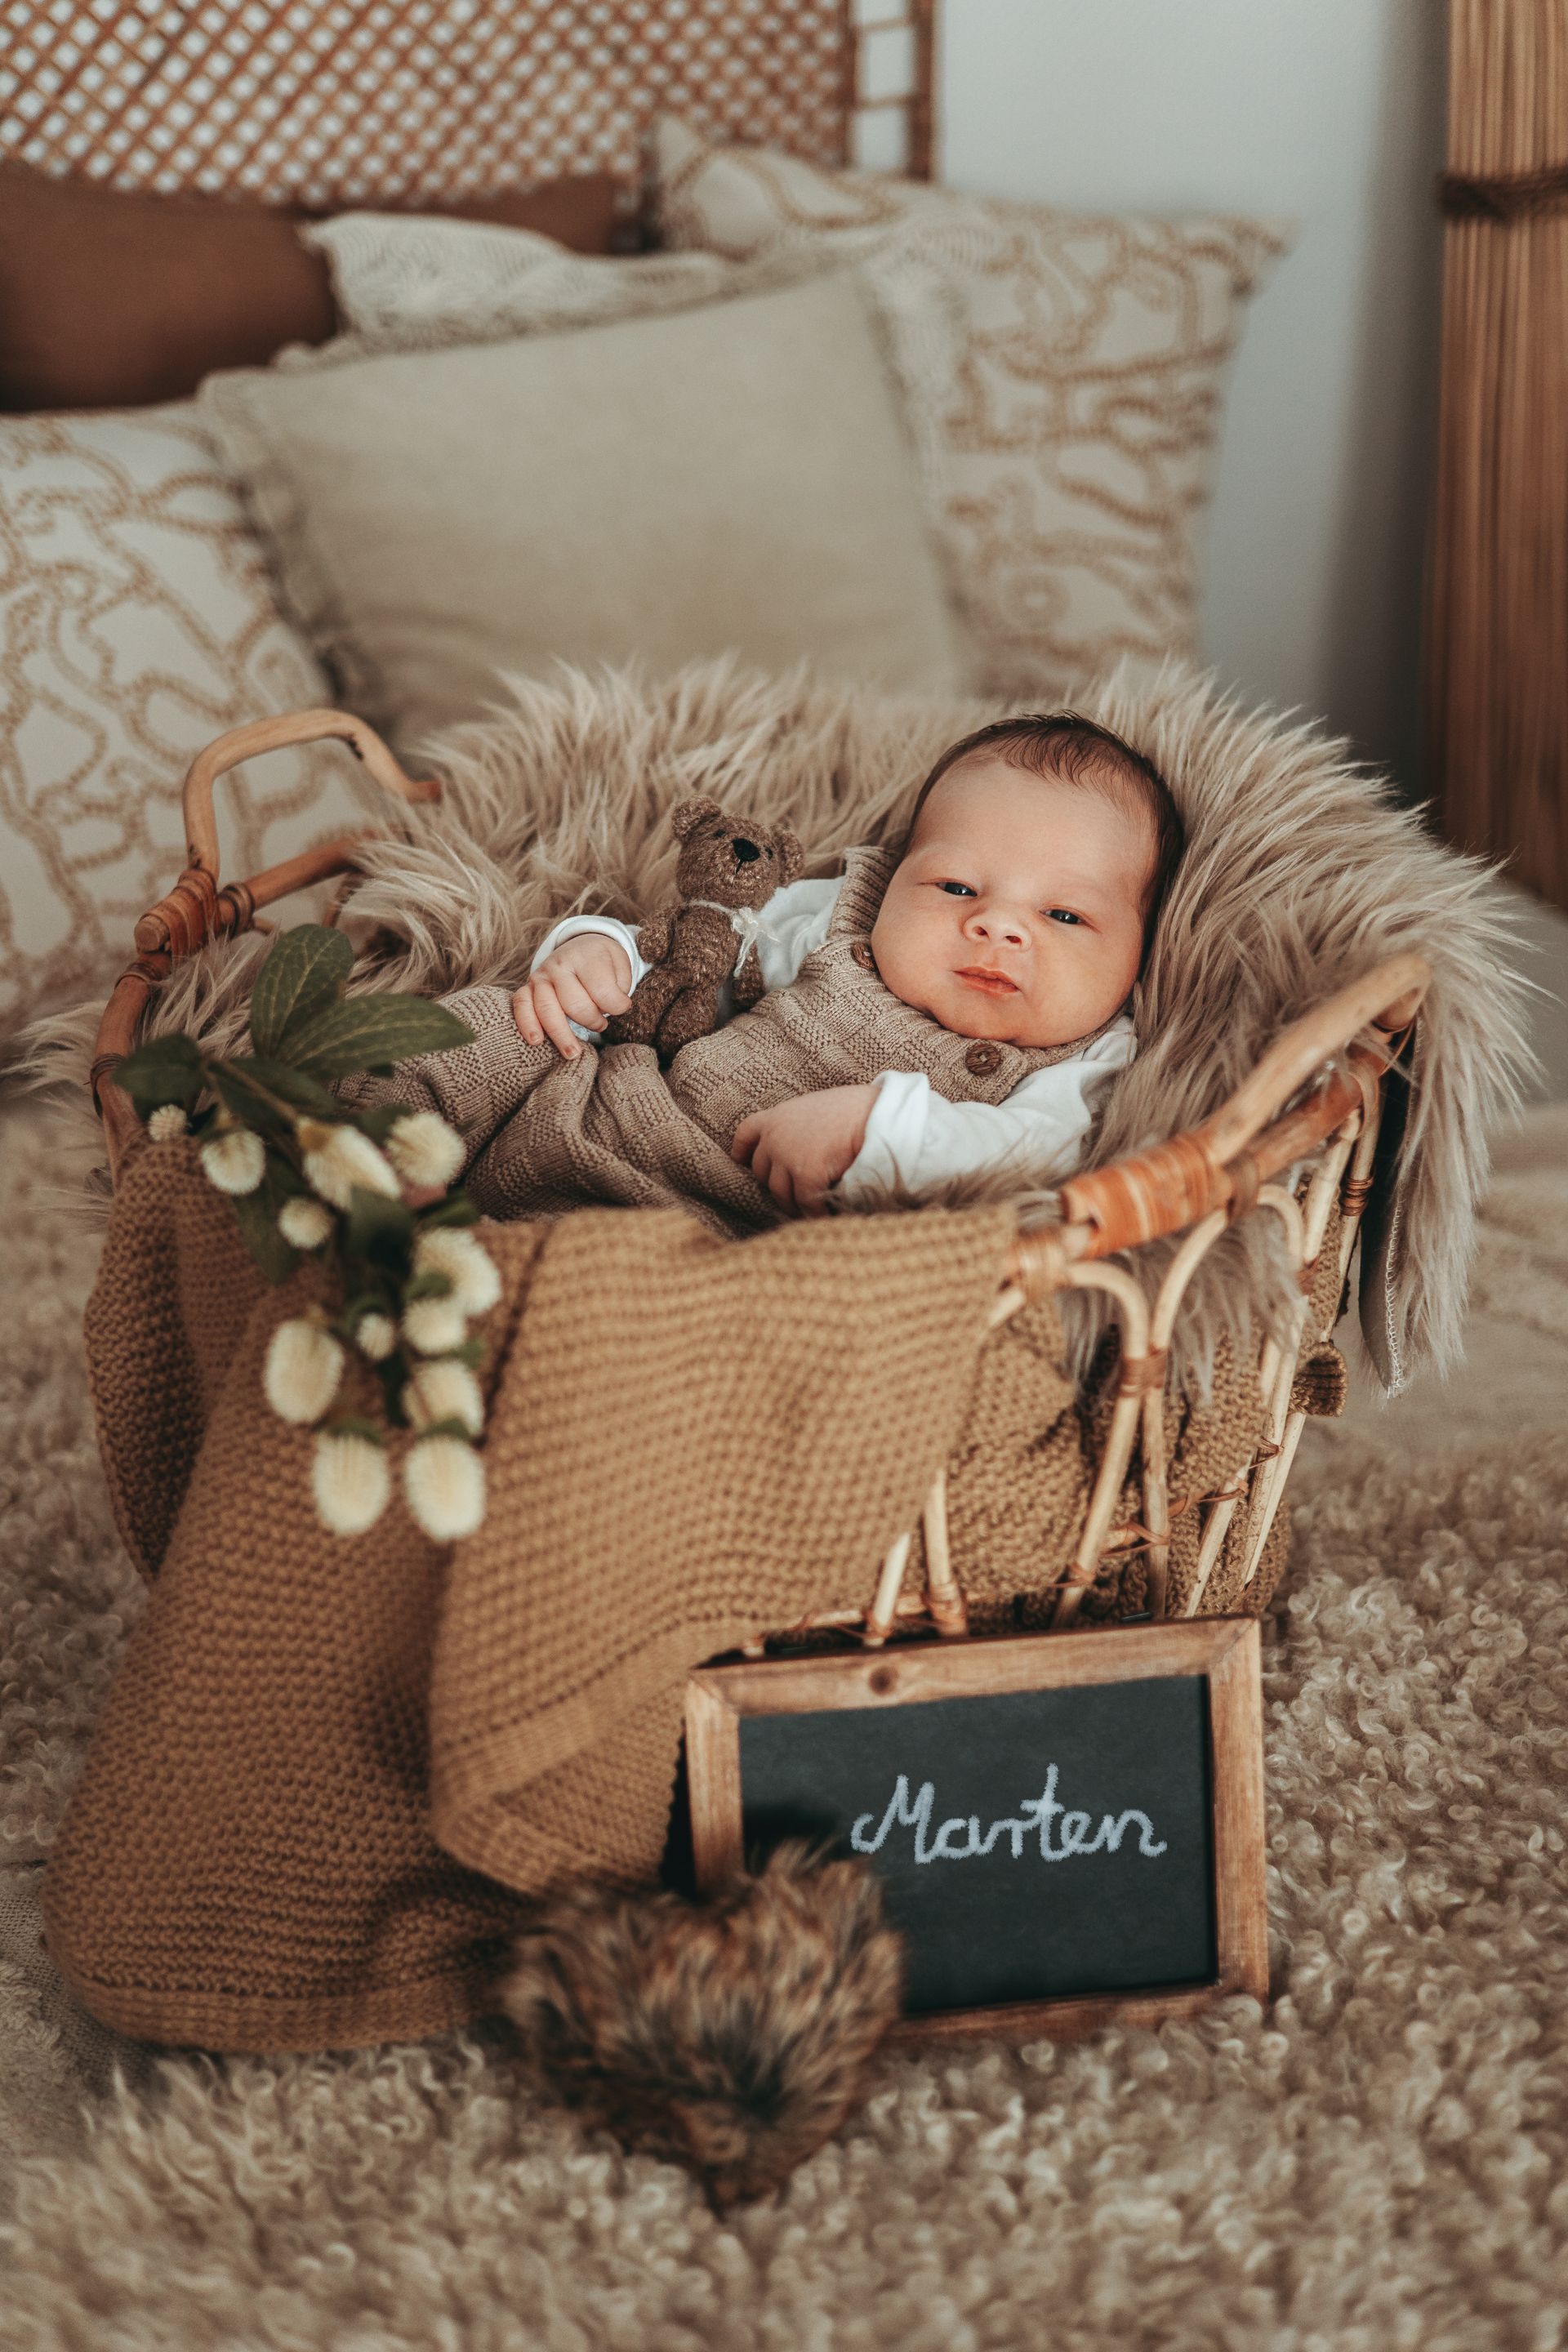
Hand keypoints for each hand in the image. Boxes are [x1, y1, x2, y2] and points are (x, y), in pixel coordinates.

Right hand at [512, 934, 632, 1058]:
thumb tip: (612, 1008)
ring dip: (561, 1035)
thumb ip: (619, 986)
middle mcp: (559, 965)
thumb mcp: (620, 965)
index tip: (623, 1008)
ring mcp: (540, 977)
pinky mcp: (527, 988)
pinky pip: (521, 1006)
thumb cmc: (603, 962)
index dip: (617, 1006)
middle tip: (601, 1025)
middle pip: (574, 1004)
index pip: (602, 990)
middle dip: (592, 1021)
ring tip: (573, 1053)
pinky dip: (527, 1024)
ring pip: (547, 1009)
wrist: (580, 946)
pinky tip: (536, 1041)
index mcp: (585, 956)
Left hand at [731, 1084, 876, 1216]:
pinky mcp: (806, 1174)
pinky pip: (804, 1202)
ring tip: (805, 1212)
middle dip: (775, 1184)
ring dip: (792, 1204)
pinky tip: (823, 1217)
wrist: (873, 1114)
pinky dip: (813, 1212)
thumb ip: (797, 1126)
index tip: (742, 1161)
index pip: (745, 1133)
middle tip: (792, 1193)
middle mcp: (775, 1137)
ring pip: (779, 1193)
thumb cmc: (852, 1109)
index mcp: (776, 1116)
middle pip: (762, 1171)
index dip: (743, 1150)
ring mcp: (788, 1156)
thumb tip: (800, 1148)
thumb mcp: (814, 1108)